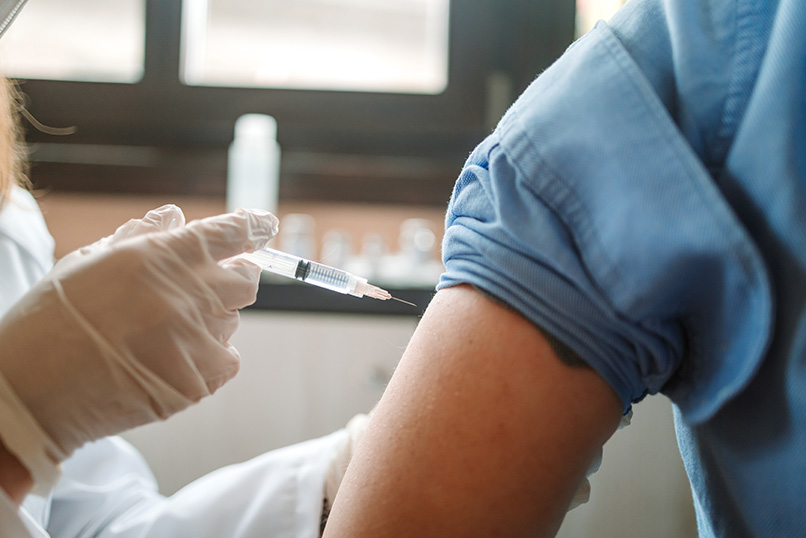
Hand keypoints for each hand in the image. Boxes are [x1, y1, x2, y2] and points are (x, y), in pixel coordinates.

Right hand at [0, 206, 277, 491]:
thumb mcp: (87, 262)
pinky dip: (208, 359)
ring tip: (160, 335)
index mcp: (161, 256)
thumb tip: (177, 217)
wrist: (32, 392)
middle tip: (202, 289)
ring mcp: (198, 337)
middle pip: (246, 279)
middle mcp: (189, 292)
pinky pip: (227, 360)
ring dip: (209, 321)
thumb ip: (141, 236)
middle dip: (232, 278)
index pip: (231, 232)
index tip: (264, 225)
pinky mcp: (200, 378)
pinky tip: (169, 362)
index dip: (253, 226)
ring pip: (232, 320)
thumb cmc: (52, 322)